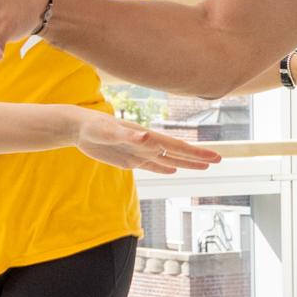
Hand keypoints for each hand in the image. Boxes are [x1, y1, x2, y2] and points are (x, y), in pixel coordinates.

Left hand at [74, 111, 222, 174]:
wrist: (78, 127)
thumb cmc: (93, 127)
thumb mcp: (110, 131)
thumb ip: (129, 136)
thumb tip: (149, 137)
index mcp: (146, 137)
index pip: (176, 146)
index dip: (195, 152)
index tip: (214, 157)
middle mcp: (147, 144)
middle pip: (177, 152)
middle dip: (198, 157)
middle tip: (219, 160)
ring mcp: (140, 152)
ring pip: (168, 159)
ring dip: (186, 163)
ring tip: (204, 167)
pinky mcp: (130, 159)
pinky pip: (152, 165)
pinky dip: (164, 167)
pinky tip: (173, 169)